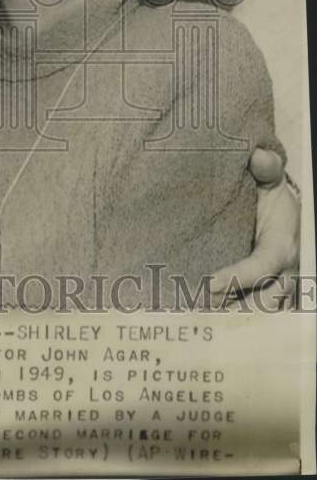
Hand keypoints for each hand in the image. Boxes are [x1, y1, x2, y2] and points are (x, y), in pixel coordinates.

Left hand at [210, 148, 299, 308]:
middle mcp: (283, 274)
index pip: (262, 267)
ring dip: (229, 319)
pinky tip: (203, 324)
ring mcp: (275, 288)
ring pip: (256, 313)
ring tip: (195, 322)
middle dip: (232, 309)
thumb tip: (258, 156)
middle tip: (196, 310)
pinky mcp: (263, 295)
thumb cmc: (270, 196)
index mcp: (282, 246)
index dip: (237, 278)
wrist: (283, 212)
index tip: (208, 284)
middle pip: (262, 301)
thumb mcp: (270, 179)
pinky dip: (229, 320)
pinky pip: (250, 314)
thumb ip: (266, 168)